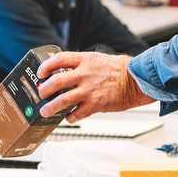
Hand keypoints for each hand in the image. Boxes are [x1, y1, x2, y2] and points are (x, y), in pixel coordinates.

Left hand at [37, 52, 153, 121]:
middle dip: (44, 89)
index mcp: (84, 60)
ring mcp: (89, 90)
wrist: (137, 80)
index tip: (40, 73)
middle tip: (41, 94)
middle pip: (56, 82)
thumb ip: (78, 63)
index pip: (59, 60)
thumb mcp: (96, 59)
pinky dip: (70, 117)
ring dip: (51, 107)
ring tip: (45, 111)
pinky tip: (69, 117)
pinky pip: (77, 114)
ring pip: (62, 100)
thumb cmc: (118, 70)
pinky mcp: (96, 104)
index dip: (46, 66)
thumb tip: (58, 66)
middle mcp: (85, 74)